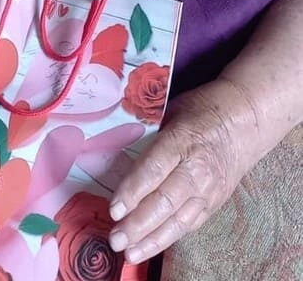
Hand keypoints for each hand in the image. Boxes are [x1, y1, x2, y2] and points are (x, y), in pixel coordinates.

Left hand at [108, 79, 255, 264]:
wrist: (247, 120)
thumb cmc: (203, 109)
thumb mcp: (172, 110)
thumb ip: (149, 133)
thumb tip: (119, 152)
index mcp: (183, 140)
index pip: (154, 170)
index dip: (133, 192)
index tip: (114, 210)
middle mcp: (197, 169)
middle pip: (165, 202)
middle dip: (138, 225)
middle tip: (116, 239)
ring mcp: (209, 190)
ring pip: (179, 220)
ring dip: (152, 240)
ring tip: (130, 253)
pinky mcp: (215, 202)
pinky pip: (190, 223)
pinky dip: (169, 237)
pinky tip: (151, 246)